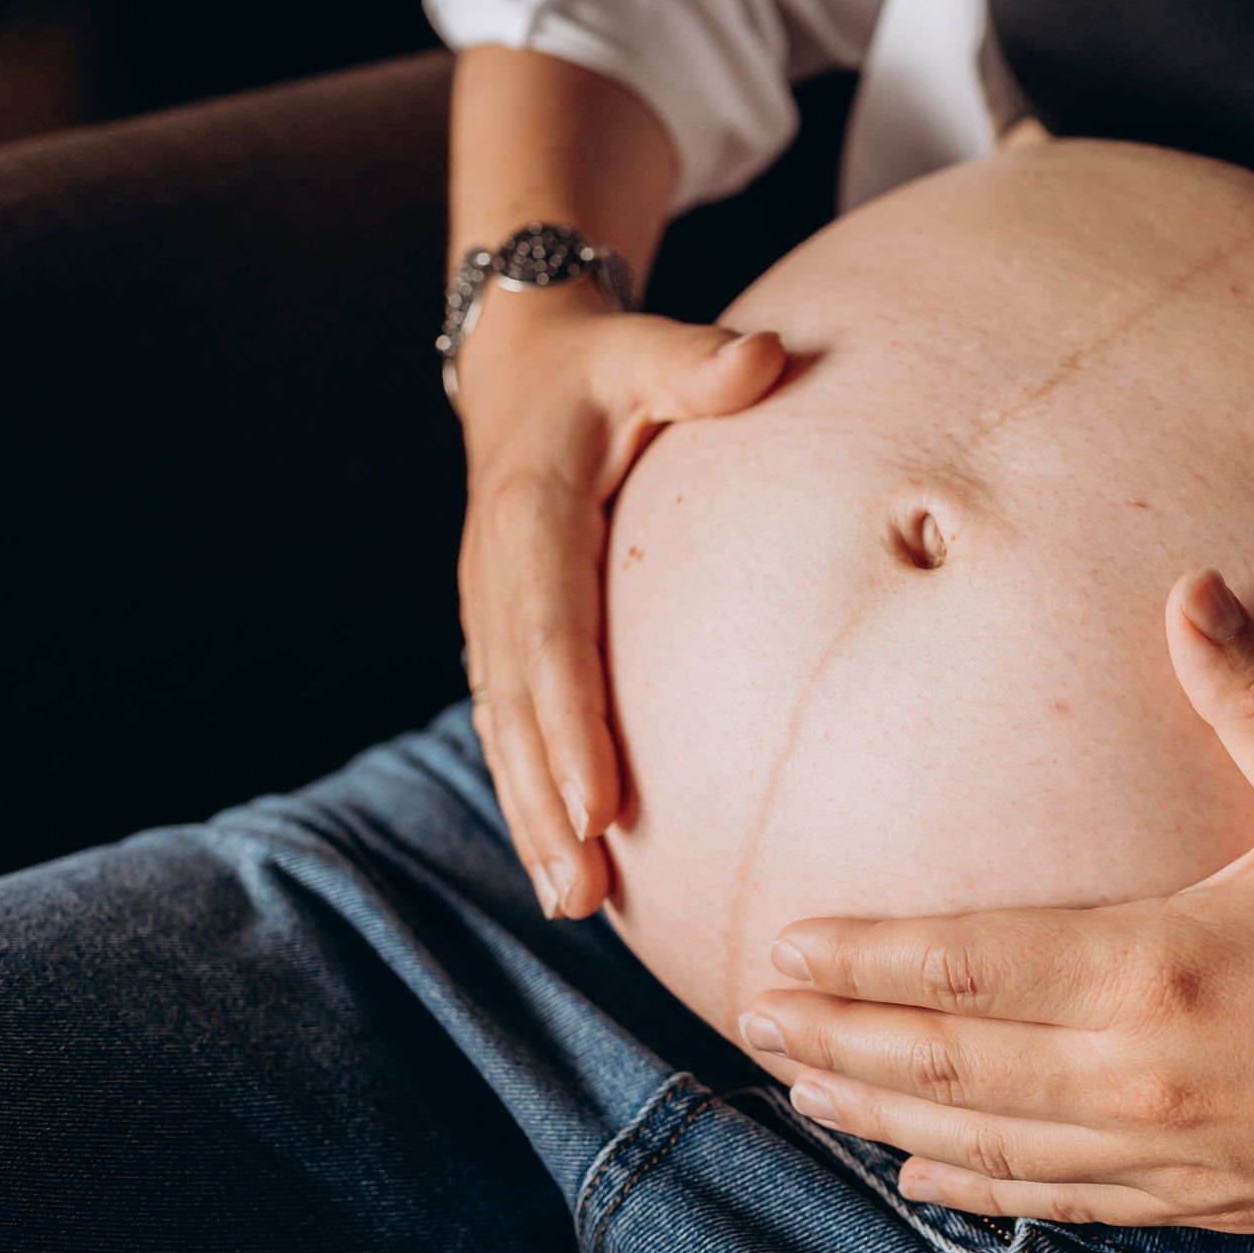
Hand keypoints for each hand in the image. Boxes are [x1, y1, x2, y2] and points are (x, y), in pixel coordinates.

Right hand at [456, 284, 785, 917]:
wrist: (519, 368)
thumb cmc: (602, 369)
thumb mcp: (641, 351)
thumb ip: (698, 363)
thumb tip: (762, 359)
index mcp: (531, 517)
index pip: (549, 633)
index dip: (569, 722)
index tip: (601, 802)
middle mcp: (496, 578)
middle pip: (517, 707)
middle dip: (545, 803)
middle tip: (583, 889)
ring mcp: (490, 615)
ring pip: (503, 732)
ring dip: (532, 819)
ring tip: (572, 901)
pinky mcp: (500, 639)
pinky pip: (508, 728)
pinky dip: (530, 796)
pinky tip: (562, 868)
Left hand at [739, 569, 1253, 1237]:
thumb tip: (1192, 589)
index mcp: (1156, 968)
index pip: (966, 964)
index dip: (866, 959)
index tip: (784, 949)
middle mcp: (1137, 1073)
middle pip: (948, 1060)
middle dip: (842, 1036)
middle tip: (754, 1017)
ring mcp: (1165, 1150)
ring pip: (985, 1140)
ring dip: (882, 1114)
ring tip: (804, 1089)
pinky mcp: (1202, 1201)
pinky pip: (1060, 1202)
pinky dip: (977, 1190)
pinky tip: (921, 1179)